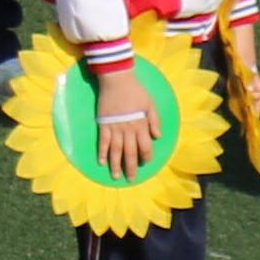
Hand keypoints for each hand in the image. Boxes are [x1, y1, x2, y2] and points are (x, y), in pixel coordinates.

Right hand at [91, 59, 156, 179]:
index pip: (145, 147)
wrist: (116, 80)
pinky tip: (101, 162)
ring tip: (115, 176)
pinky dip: (102, 152)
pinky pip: (102, 141)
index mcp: (141, 125)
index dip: (146, 157)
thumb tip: (157, 137)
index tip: (145, 163)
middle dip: (131, 167)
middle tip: (130, 179)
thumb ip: (155, 121)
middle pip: (130, 152)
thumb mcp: (151, 104)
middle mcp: (128, 129)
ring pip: (115, 150)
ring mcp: (114, 127)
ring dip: (115, 164)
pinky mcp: (103, 124)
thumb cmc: (135, 91)